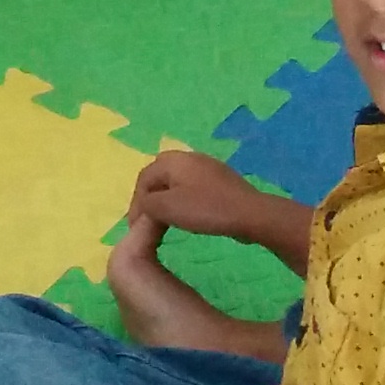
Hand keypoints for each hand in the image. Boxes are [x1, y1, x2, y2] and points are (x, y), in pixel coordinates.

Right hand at [131, 148, 273, 247]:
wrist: (249, 213)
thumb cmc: (205, 209)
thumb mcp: (167, 208)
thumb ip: (147, 204)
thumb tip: (143, 205)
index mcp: (174, 160)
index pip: (144, 177)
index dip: (136, 202)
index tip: (135, 227)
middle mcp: (189, 157)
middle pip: (160, 174)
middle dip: (150, 195)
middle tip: (147, 218)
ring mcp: (207, 167)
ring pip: (177, 181)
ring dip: (167, 198)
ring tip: (165, 219)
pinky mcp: (221, 181)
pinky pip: (193, 187)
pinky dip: (184, 200)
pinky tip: (189, 216)